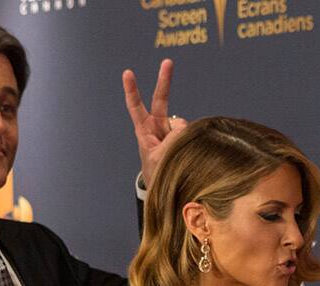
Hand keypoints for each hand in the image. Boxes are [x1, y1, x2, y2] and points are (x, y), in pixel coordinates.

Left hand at [122, 59, 187, 188]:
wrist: (168, 189)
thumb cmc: (158, 175)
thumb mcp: (159, 159)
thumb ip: (171, 140)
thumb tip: (186, 127)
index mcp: (144, 131)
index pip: (136, 107)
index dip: (132, 90)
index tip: (127, 73)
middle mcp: (158, 126)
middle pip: (161, 100)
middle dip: (164, 80)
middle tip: (167, 61)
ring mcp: (173, 131)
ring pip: (181, 125)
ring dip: (181, 137)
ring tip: (176, 155)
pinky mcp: (185, 136)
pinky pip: (191, 132)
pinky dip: (191, 139)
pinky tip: (187, 151)